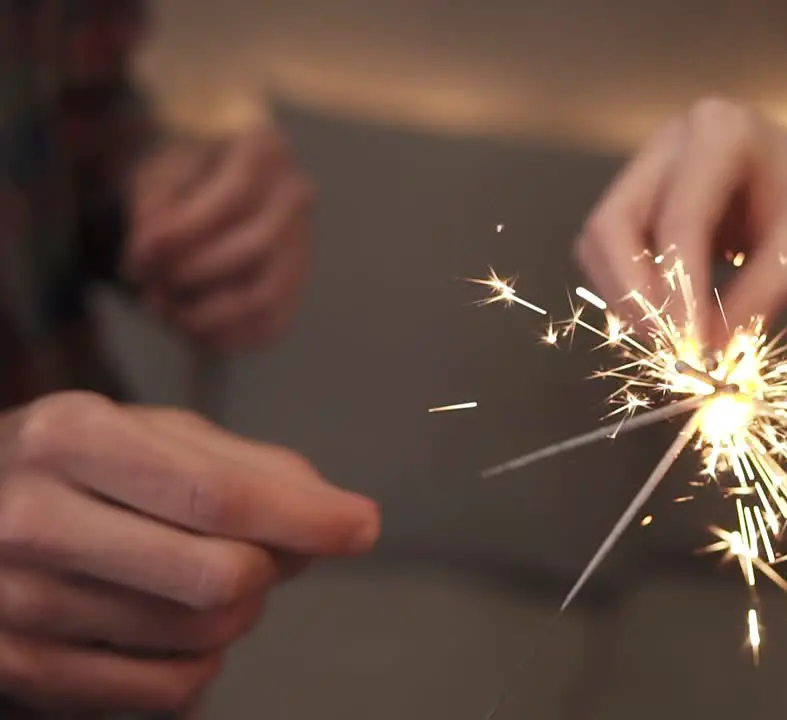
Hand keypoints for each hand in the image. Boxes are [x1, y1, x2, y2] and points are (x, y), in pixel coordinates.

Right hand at [0, 391, 378, 712]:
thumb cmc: (74, 466)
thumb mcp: (150, 432)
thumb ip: (248, 466)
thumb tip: (343, 516)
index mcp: (74, 438)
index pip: (219, 495)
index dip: (308, 518)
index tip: (363, 526)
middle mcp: (33, 520)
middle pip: (218, 576)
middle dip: (270, 568)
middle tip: (269, 552)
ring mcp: (17, 602)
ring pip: (200, 637)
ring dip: (239, 613)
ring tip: (211, 578)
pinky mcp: (18, 667)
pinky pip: (167, 690)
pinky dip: (203, 664)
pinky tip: (182, 624)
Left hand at [128, 125, 313, 351]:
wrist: (206, 187)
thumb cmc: (179, 175)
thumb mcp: (158, 170)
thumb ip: (154, 204)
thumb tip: (152, 246)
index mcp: (266, 150)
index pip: (235, 195)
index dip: (185, 230)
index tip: (140, 251)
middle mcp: (296, 196)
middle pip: (256, 247)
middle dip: (193, 272)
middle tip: (148, 281)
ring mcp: (301, 245)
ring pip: (265, 296)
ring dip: (205, 314)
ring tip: (162, 308)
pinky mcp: (295, 286)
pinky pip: (270, 326)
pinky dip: (225, 338)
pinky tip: (186, 329)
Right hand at [575, 97, 786, 347]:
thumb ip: (756, 301)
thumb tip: (707, 355)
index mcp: (722, 132)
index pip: (679, 219)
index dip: (676, 289)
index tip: (691, 349)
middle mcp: (675, 142)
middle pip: (615, 222)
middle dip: (634, 294)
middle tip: (669, 350)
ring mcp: (656, 168)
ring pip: (604, 240)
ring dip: (627, 298)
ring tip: (672, 343)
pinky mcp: (650, 200)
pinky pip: (617, 252)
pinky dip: (632, 292)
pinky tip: (667, 323)